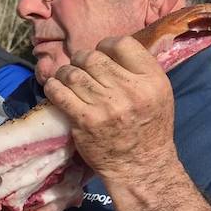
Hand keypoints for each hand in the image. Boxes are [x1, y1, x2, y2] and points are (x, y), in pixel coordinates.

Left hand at [43, 35, 177, 181]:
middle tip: (79, 68)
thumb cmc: (149, 129)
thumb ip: (139, 71)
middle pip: (93, 57)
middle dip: (81, 60)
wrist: (140, 166)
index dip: (106, 45)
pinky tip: (55, 88)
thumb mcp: (158, 94)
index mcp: (151, 80)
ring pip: (73, 73)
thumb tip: (110, 49)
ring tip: (66, 78)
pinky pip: (59, 93)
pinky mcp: (84, 120)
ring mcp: (105, 106)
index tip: (100, 55)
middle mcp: (130, 90)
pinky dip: (53, 87)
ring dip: (64, 73)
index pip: (122, 44)